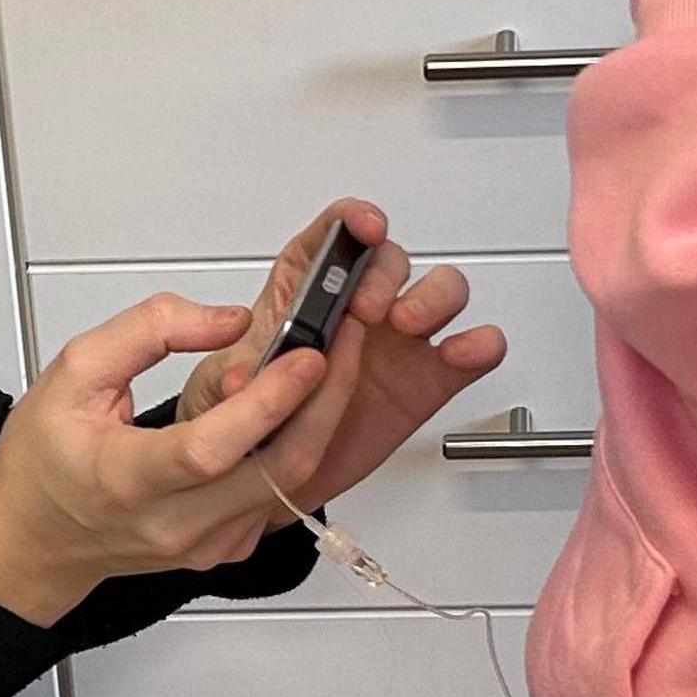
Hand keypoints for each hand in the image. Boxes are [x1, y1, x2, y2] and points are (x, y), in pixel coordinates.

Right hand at [0, 293, 342, 624]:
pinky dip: (297, 448)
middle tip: (345, 341)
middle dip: (325, 401)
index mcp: (126, 479)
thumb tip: (228, 320)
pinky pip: (277, 497)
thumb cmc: (43, 460)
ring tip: (332, 360)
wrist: (31, 539)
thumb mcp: (75, 371)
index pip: (210, 449)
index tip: (306, 356)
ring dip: (319, 421)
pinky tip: (300, 406)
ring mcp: (205, 543)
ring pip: (288, 484)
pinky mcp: (224, 548)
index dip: (266, 402)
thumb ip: (149, 331)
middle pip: (275, 470)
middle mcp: (174, 522)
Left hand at [178, 201, 508, 512]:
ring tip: (408, 326)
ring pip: (441, 289)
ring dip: (433, 297)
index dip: (353, 221)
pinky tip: (464, 352)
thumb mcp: (219, 394)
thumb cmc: (251, 415)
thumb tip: (241, 378)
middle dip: (385, 273)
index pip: (335, 234)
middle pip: (390, 258)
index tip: (364, 227)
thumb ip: (231, 380)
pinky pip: (470, 350)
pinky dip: (478, 345)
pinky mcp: (428, 379)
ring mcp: (399, 340)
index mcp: (307, 291)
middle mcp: (361, 305)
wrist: (273, 475)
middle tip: (368, 307)